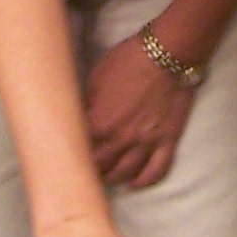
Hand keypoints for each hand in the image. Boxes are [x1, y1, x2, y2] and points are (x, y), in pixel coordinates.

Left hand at [85, 33, 194, 189]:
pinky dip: (145, 180)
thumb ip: (87, 103)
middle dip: (90, 170)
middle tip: (84, 169)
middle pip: (101, 166)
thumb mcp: (97, 77)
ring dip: (113, 178)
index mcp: (100, 122)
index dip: (72, 152)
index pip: (79, 148)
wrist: (169, 53)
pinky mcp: (167, 140)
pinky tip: (135, 183)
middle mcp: (121, 138)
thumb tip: (80, 118)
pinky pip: (156, 169)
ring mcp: (146, 142)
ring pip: (126, 172)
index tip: (68, 155)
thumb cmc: (129, 60)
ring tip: (106, 177)